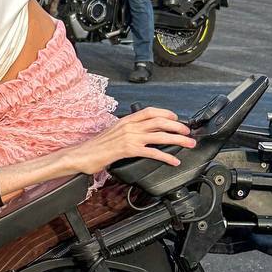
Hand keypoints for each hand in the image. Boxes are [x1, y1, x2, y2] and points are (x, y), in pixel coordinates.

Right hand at [64, 108, 195, 173]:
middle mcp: (129, 126)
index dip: (166, 113)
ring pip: (160, 135)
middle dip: (178, 126)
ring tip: (188, 143)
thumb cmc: (95, 146)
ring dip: (178, 139)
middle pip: (160, 121)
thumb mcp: (113, 133)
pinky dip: (167, 156)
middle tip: (188, 132)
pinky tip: (174, 160)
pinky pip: (153, 152)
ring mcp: (130, 137)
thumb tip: (139, 133)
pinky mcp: (129, 150)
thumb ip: (127, 131)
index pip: (150, 111)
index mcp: (126, 120)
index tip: (176, 118)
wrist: (82, 155)